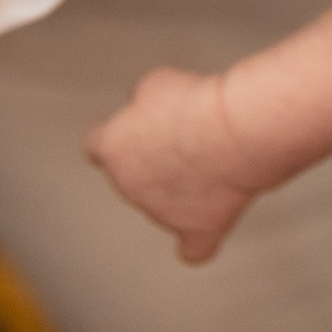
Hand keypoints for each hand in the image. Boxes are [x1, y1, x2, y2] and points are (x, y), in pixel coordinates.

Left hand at [84, 66, 261, 263]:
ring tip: (219, 154)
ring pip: (166, 203)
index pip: (97, 145)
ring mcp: (160, 213)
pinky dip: (199, 242)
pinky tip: (206, 231)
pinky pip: (193, 249)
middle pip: (134, 174)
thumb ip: (142, 100)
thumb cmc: (197, 104)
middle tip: (192, 132)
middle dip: (158, 157)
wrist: (235, 131)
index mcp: (111, 146)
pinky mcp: (197, 229)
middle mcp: (128, 185)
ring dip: (184, 185)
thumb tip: (149, 111)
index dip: (117, 135)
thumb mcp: (156, 82)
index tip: (134, 128)